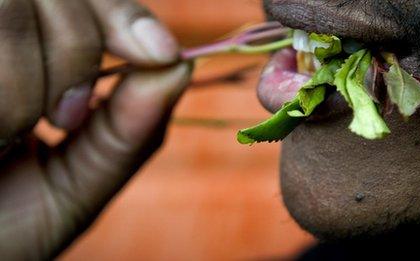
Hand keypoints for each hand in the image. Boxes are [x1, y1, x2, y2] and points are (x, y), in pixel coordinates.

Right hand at [0, 0, 190, 258]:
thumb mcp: (73, 189)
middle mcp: (5, 36)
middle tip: (64, 116)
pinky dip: (4, 88)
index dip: (127, 16)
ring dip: (23, 80)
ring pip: (16, 7)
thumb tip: (178, 68)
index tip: (160, 54)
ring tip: (9, 132)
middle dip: (77, 51)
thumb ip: (128, 134)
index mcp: (37, 64)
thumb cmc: (1, 232)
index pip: (92, 3)